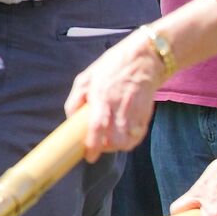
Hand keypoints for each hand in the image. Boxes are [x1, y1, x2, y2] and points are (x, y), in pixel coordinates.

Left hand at [66, 32, 164, 158]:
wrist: (144, 58)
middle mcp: (119, 106)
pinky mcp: (146, 113)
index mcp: (101, 97)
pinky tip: (124, 137)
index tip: (89, 157)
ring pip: (128, 141)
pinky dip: (131, 140)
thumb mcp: (85, 78)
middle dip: (106, 148)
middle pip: (115, 140)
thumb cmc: (111, 67)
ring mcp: (135, 110)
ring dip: (119, 146)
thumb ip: (75, 100)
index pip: (97, 127)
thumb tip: (70, 120)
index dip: (93, 146)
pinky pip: (139, 135)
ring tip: (110, 142)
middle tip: (99, 145)